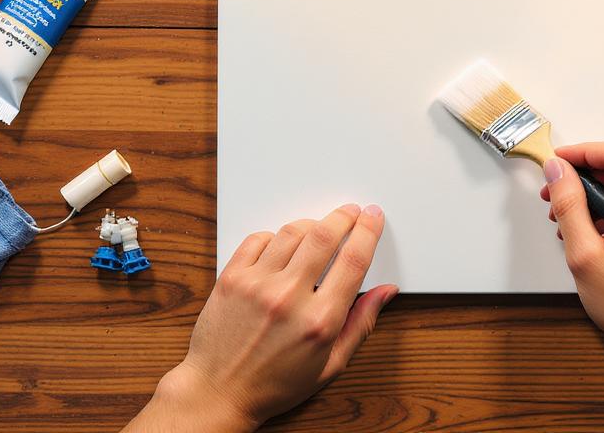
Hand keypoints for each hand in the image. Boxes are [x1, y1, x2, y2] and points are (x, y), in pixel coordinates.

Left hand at [125, 204, 398, 432]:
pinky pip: (258, 238)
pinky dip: (275, 236)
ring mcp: (257, 285)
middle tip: (350, 212)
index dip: (368, 231)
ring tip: (318, 231)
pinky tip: (282, 246)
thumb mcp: (330, 365)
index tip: (372, 218)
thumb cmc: (273, 384)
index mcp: (319, 321)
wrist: (218, 391)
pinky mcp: (231, 278)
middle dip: (344, 217)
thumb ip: (361, 324)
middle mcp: (288, 298)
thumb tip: (385, 292)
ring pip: (292, 231)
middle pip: (324, 235)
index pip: (353, 260)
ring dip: (311, 224)